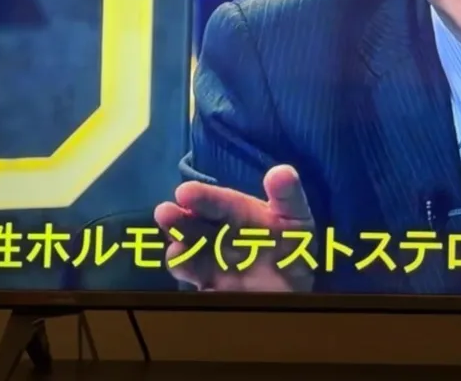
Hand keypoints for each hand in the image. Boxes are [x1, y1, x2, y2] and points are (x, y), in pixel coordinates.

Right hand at [154, 165, 314, 292]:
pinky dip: (196, 283)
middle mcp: (219, 236)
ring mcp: (213, 263)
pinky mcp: (212, 288)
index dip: (204, 197)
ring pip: (190, 255)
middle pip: (196, 226)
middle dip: (179, 220)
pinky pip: (200, 286)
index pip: (219, 203)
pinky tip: (201, 283)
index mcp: (238, 214)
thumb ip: (289, 197)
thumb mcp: (296, 218)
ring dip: (180, 252)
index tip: (184, 192)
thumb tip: (282, 171)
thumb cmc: (292, 246)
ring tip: (176, 250)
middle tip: (164, 212)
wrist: (292, 288)